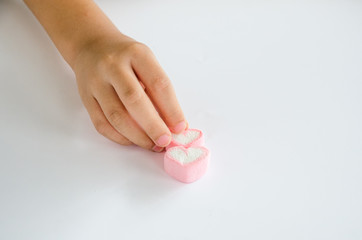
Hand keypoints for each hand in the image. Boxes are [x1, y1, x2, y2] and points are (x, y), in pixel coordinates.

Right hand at [73, 35, 186, 151]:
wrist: (91, 45)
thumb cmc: (126, 56)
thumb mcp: (146, 60)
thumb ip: (158, 88)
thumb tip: (173, 123)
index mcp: (136, 53)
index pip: (158, 84)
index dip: (171, 109)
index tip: (180, 128)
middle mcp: (113, 66)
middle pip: (134, 100)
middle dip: (153, 126)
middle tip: (165, 141)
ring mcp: (96, 82)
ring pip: (116, 116)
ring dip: (137, 136)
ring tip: (152, 145)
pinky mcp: (86, 97)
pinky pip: (101, 123)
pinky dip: (119, 137)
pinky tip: (133, 141)